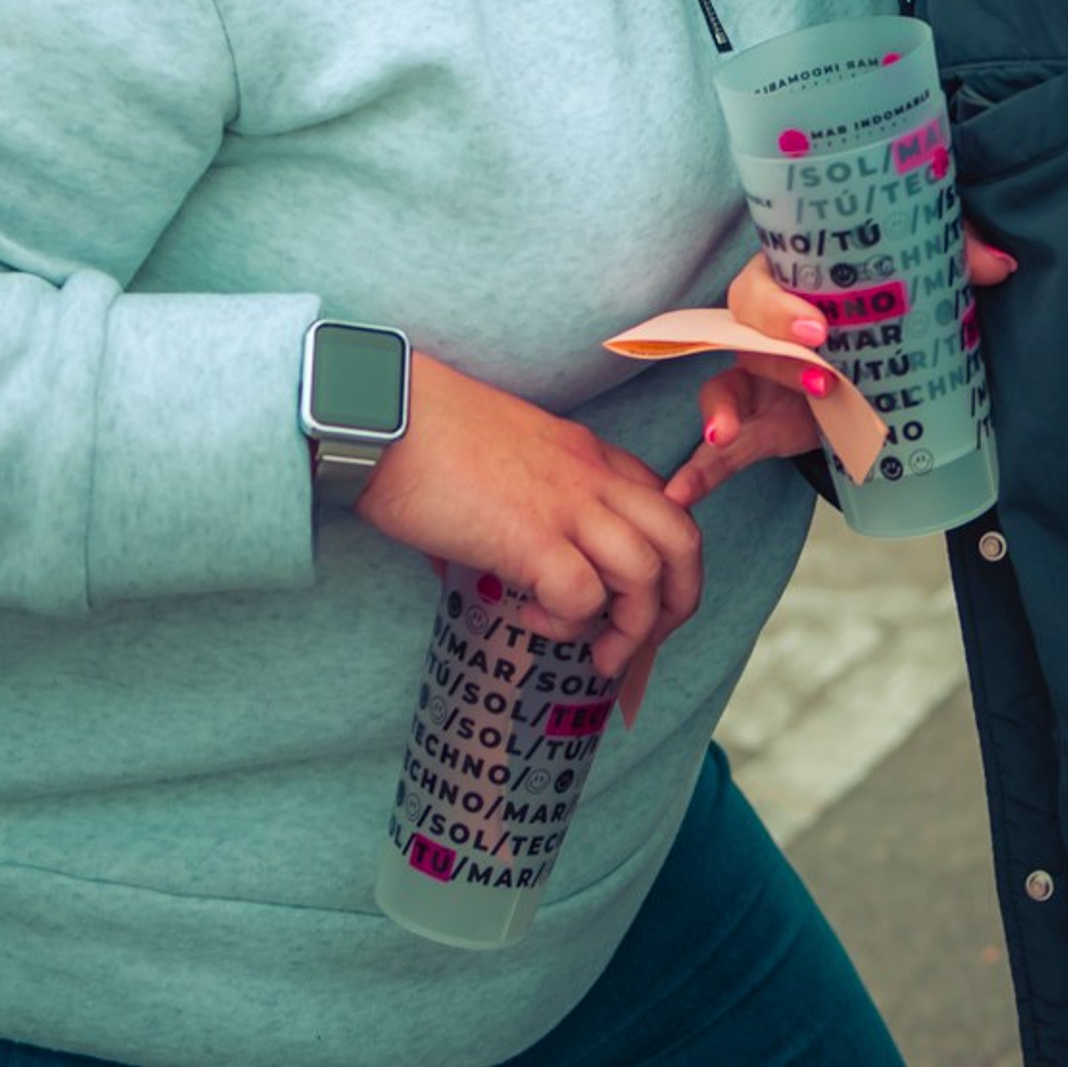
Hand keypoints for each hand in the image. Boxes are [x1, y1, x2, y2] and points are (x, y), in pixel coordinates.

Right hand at [354, 352, 702, 679]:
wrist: (384, 414)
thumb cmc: (427, 435)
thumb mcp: (506, 456)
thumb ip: (525, 500)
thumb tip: (495, 563)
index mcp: (589, 454)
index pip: (667, 504)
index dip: (667, 559)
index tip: (637, 596)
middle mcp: (592, 476)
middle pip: (682, 540)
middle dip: (679, 602)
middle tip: (644, 641)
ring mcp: (566, 505)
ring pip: (648, 575)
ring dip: (632, 630)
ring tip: (597, 653)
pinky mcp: (529, 538)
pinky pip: (584, 599)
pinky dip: (570, 626)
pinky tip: (533, 622)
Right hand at [662, 232, 1018, 506]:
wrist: (883, 338)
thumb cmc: (890, 287)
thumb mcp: (923, 265)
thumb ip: (955, 253)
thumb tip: (998, 265)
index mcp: (794, 273)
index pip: (771, 280)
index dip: (784, 304)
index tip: (820, 327)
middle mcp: (767, 322)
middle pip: (750, 332)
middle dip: (778, 358)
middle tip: (822, 378)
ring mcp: (761, 375)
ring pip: (728, 383)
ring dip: (724, 408)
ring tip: (728, 433)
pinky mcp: (764, 421)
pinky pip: (723, 446)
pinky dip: (701, 469)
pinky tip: (681, 495)